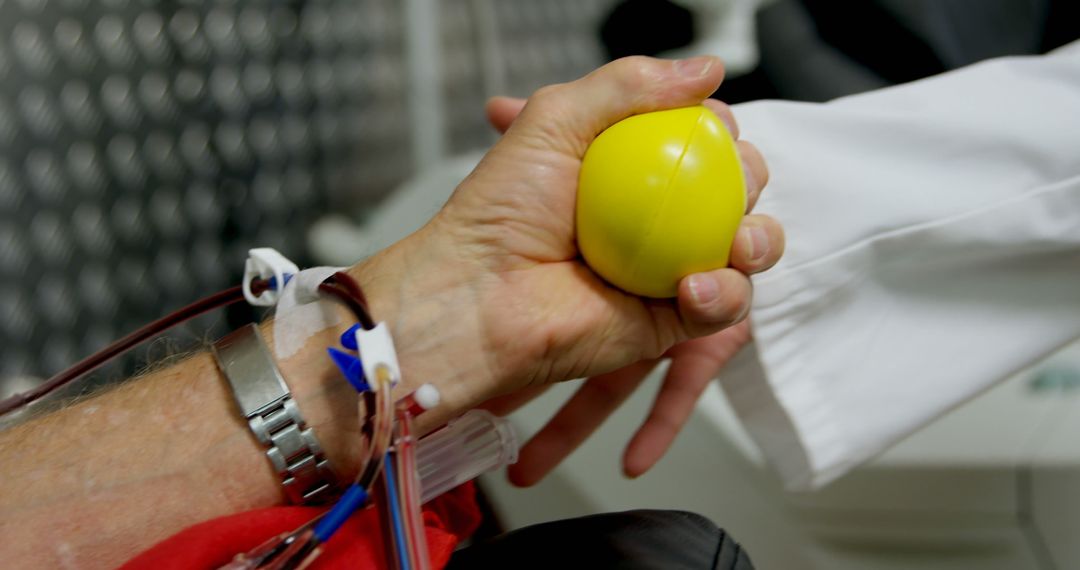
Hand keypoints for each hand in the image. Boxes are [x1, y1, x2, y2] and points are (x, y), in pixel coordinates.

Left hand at [476, 84, 767, 484]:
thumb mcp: (554, 120)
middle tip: (733, 181)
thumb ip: (628, 84)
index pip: (701, 139)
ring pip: (746, 249)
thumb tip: (708, 69)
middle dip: (750, 179)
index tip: (715, 123)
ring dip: (760, 240)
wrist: (477, 297)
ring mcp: (665, 269)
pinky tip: (695, 286)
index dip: (721, 128)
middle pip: (735, 190)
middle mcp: (654, 216)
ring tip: (738, 243)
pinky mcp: (668, 321)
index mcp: (630, 167)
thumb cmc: (499, 212)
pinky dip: (724, 294)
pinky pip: (722, 305)